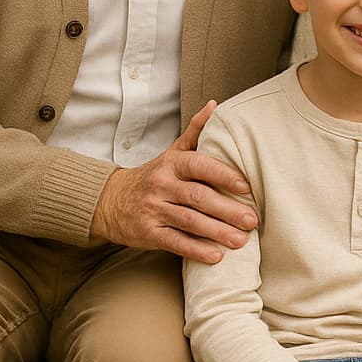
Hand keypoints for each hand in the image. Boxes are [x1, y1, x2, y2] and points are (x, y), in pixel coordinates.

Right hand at [88, 101, 256, 262]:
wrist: (109, 201)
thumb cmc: (153, 175)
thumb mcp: (171, 152)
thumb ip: (196, 132)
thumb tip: (215, 105)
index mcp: (171, 164)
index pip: (199, 166)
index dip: (223, 175)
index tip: (246, 186)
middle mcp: (161, 186)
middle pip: (197, 197)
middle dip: (227, 210)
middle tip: (252, 219)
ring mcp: (153, 210)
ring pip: (189, 221)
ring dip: (217, 232)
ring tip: (241, 240)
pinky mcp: (148, 234)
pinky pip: (175, 242)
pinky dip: (196, 250)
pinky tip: (215, 256)